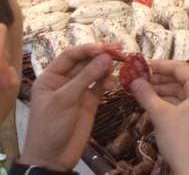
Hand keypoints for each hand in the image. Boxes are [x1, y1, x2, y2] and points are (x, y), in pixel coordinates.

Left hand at [21, 44, 117, 170]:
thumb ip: (86, 77)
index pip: (70, 56)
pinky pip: (100, 85)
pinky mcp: (90, 101)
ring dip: (106, 68)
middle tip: (120, 49)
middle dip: (101, 55)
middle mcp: (65, 81)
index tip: (105, 48)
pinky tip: (114, 82)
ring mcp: (78, 91)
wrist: (53, 157)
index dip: (87, 49)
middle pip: (85, 62)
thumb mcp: (65, 100)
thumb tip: (107, 57)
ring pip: (95, 72)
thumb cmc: (50, 126)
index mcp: (51, 77)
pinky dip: (108, 81)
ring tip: (120, 65)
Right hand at [129, 60, 188, 174]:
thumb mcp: (160, 115)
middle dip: (157, 78)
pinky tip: (149, 101)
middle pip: (179, 78)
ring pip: (178, 90)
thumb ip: (146, 94)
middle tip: (135, 77)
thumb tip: (133, 80)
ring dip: (160, 89)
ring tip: (138, 89)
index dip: (158, 64)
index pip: (179, 67)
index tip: (139, 64)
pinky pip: (180, 102)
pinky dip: (166, 101)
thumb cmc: (181, 140)